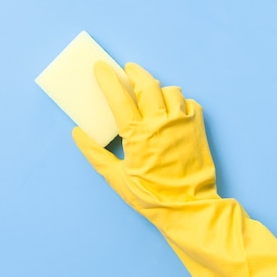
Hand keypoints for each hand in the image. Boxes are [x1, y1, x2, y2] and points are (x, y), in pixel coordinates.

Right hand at [73, 61, 217, 208]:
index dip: (107, 79)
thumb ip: (95, 153)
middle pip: (147, 84)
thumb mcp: (115, 177)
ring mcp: (182, 123)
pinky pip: (189, 104)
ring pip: (171, 91)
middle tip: (128, 70)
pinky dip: (180, 103)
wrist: (188, 207)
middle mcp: (160, 123)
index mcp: (137, 134)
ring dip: (159, 89)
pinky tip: (172, 112)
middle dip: (135, 72)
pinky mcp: (198, 128)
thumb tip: (78, 134)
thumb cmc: (150, 195)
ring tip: (152, 94)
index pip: (118, 97)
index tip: (100, 69)